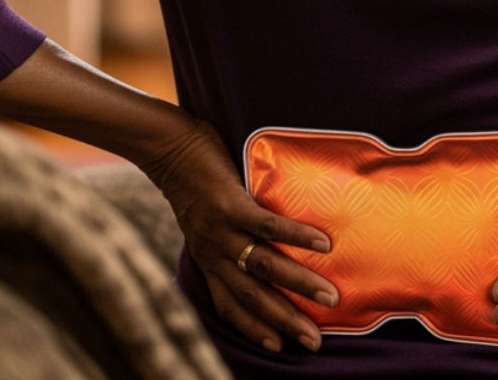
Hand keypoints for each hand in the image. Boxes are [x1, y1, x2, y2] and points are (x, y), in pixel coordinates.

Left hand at [138, 119, 339, 353]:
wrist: (168, 150)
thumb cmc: (192, 182)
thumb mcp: (202, 223)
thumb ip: (226, 240)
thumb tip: (258, 246)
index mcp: (208, 260)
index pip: (230, 307)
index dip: (254, 329)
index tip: (280, 347)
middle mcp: (213, 253)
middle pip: (252, 297)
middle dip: (285, 321)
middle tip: (315, 341)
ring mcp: (221, 231)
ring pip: (264, 267)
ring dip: (299, 285)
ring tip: (329, 297)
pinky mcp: (230, 205)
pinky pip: (267, 226)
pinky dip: (297, 236)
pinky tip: (323, 244)